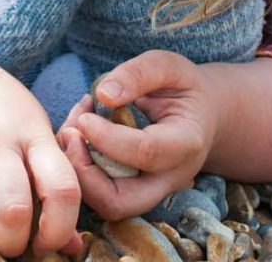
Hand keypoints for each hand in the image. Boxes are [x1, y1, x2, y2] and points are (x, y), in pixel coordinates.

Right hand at [0, 51, 83, 257]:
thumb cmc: (3, 113)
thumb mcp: (37, 134)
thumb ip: (54, 186)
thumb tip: (70, 248)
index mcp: (33, 137)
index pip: (61, 189)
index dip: (59, 229)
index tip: (45, 243)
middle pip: (11, 208)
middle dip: (11, 243)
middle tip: (8, 244)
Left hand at [58, 50, 217, 219]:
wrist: (201, 114)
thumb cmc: (182, 87)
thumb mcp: (168, 67)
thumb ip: (138, 74)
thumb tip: (104, 95)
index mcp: (186, 143)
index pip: (144, 153)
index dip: (107, 137)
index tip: (84, 117)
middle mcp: (170, 178)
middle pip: (119, 202)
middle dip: (84, 173)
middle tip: (70, 135)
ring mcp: (152, 191)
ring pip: (106, 205)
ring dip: (77, 171)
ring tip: (71, 130)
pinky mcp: (134, 193)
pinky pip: (100, 194)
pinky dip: (79, 169)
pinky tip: (78, 135)